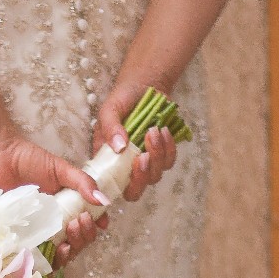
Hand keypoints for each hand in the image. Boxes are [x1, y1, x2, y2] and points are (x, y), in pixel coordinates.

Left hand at [0, 133, 110, 267]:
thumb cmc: (29, 160)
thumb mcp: (60, 169)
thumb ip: (82, 183)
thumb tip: (105, 201)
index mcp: (64, 213)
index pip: (83, 231)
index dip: (93, 231)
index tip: (100, 222)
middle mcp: (50, 228)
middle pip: (74, 247)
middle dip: (83, 238)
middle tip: (80, 220)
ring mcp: (34, 236)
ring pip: (57, 257)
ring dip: (69, 251)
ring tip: (69, 234)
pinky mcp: (17, 240)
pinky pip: (32, 258)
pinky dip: (45, 260)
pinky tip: (54, 250)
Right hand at [93, 87, 176, 201]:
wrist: (144, 86)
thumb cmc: (122, 99)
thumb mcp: (109, 109)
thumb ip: (110, 128)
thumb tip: (119, 147)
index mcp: (109, 162)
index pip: (112, 187)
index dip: (118, 188)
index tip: (128, 167)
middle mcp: (126, 168)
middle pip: (134, 191)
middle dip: (141, 177)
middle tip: (143, 156)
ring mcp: (145, 163)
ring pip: (154, 176)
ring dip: (156, 156)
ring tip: (153, 131)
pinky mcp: (162, 155)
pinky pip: (169, 162)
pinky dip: (169, 148)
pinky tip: (164, 131)